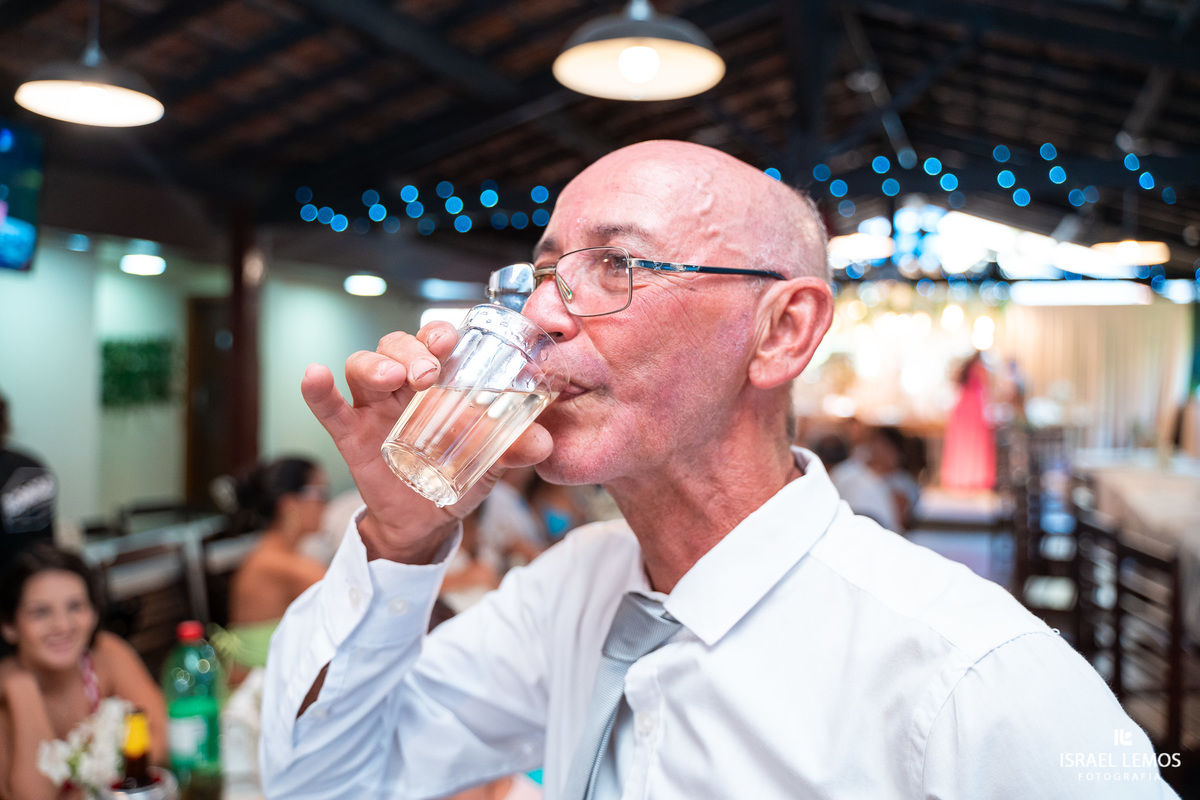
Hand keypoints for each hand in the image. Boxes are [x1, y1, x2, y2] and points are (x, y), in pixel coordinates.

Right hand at [301, 321, 552, 562]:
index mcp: (439, 381)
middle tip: (427, 370)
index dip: (438, 333)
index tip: (449, 342)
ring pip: (362, 367)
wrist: (428, 521)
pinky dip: (318, 391)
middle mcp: (403, 386)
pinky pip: (329, 408)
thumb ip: (515, 448)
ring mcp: (374, 408)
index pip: (434, 342)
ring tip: (393, 377)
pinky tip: (314, 375)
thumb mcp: (492, 461)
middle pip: (395, 345)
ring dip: (376, 364)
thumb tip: (543, 443)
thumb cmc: (459, 473)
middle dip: (410, 348)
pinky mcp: (351, 436)